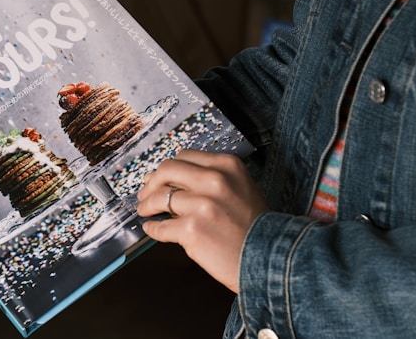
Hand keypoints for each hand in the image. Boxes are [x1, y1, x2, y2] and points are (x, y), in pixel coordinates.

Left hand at [136, 149, 267, 292]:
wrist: (270, 258)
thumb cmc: (254, 226)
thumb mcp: (239, 189)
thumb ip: (209, 180)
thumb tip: (167, 179)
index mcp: (226, 165)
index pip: (184, 157)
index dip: (166, 169)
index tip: (158, 179)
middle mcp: (214, 180)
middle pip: (167, 170)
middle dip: (151, 183)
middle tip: (145, 194)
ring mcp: (201, 204)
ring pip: (159, 198)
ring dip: (147, 205)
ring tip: (145, 211)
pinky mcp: (191, 230)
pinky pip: (160, 226)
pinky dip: (152, 228)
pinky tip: (151, 228)